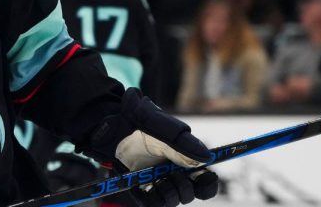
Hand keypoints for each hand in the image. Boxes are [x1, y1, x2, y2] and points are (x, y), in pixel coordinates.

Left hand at [83, 88, 217, 205]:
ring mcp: (156, 181)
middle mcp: (172, 172)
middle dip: (188, 189)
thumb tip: (207, 157)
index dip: (208, 183)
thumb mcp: (162, 128)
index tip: (205, 177)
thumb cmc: (139, 121)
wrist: (113, 124)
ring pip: (173, 200)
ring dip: (172, 194)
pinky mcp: (140, 189)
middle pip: (190, 193)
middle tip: (177, 177)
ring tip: (161, 180)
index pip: (204, 180)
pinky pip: (153, 203)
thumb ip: (184, 143)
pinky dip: (155, 199)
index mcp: (183, 158)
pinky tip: (150, 187)